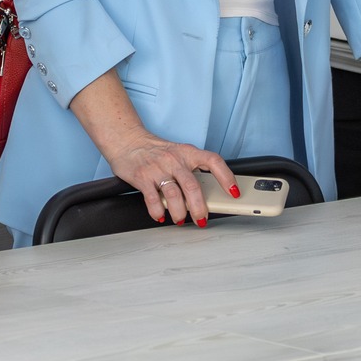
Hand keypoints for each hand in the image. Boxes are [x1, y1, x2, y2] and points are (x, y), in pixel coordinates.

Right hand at [99, 131, 237, 226]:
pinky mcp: (142, 177)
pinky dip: (158, 211)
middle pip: (193, 186)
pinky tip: (161, 216)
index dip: (226, 177)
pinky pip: (152, 199)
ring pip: (174, 195)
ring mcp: (158, 168)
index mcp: (187, 152)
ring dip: (179, 212)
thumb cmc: (156, 151)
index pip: (213, 161)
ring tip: (180, 219)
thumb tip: (207, 195)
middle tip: (202, 219)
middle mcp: (174, 159)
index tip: (234, 192)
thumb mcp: (178, 154)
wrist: (127, 140)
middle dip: (199, 207)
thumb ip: (191, 170)